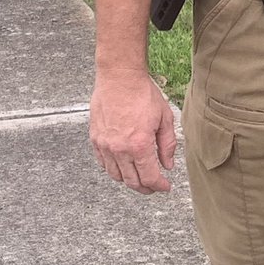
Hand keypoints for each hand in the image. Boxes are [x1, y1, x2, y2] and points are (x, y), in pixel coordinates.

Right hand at [90, 71, 175, 193]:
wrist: (119, 76)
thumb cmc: (143, 93)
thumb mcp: (165, 117)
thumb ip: (167, 144)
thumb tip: (167, 165)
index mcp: (140, 145)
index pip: (149, 177)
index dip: (159, 186)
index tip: (165, 187)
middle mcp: (120, 149)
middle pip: (132, 181)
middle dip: (145, 188)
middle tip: (154, 186)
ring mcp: (105, 145)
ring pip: (116, 176)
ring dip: (129, 181)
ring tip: (139, 177)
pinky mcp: (95, 139)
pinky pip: (103, 163)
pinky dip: (114, 170)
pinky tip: (123, 166)